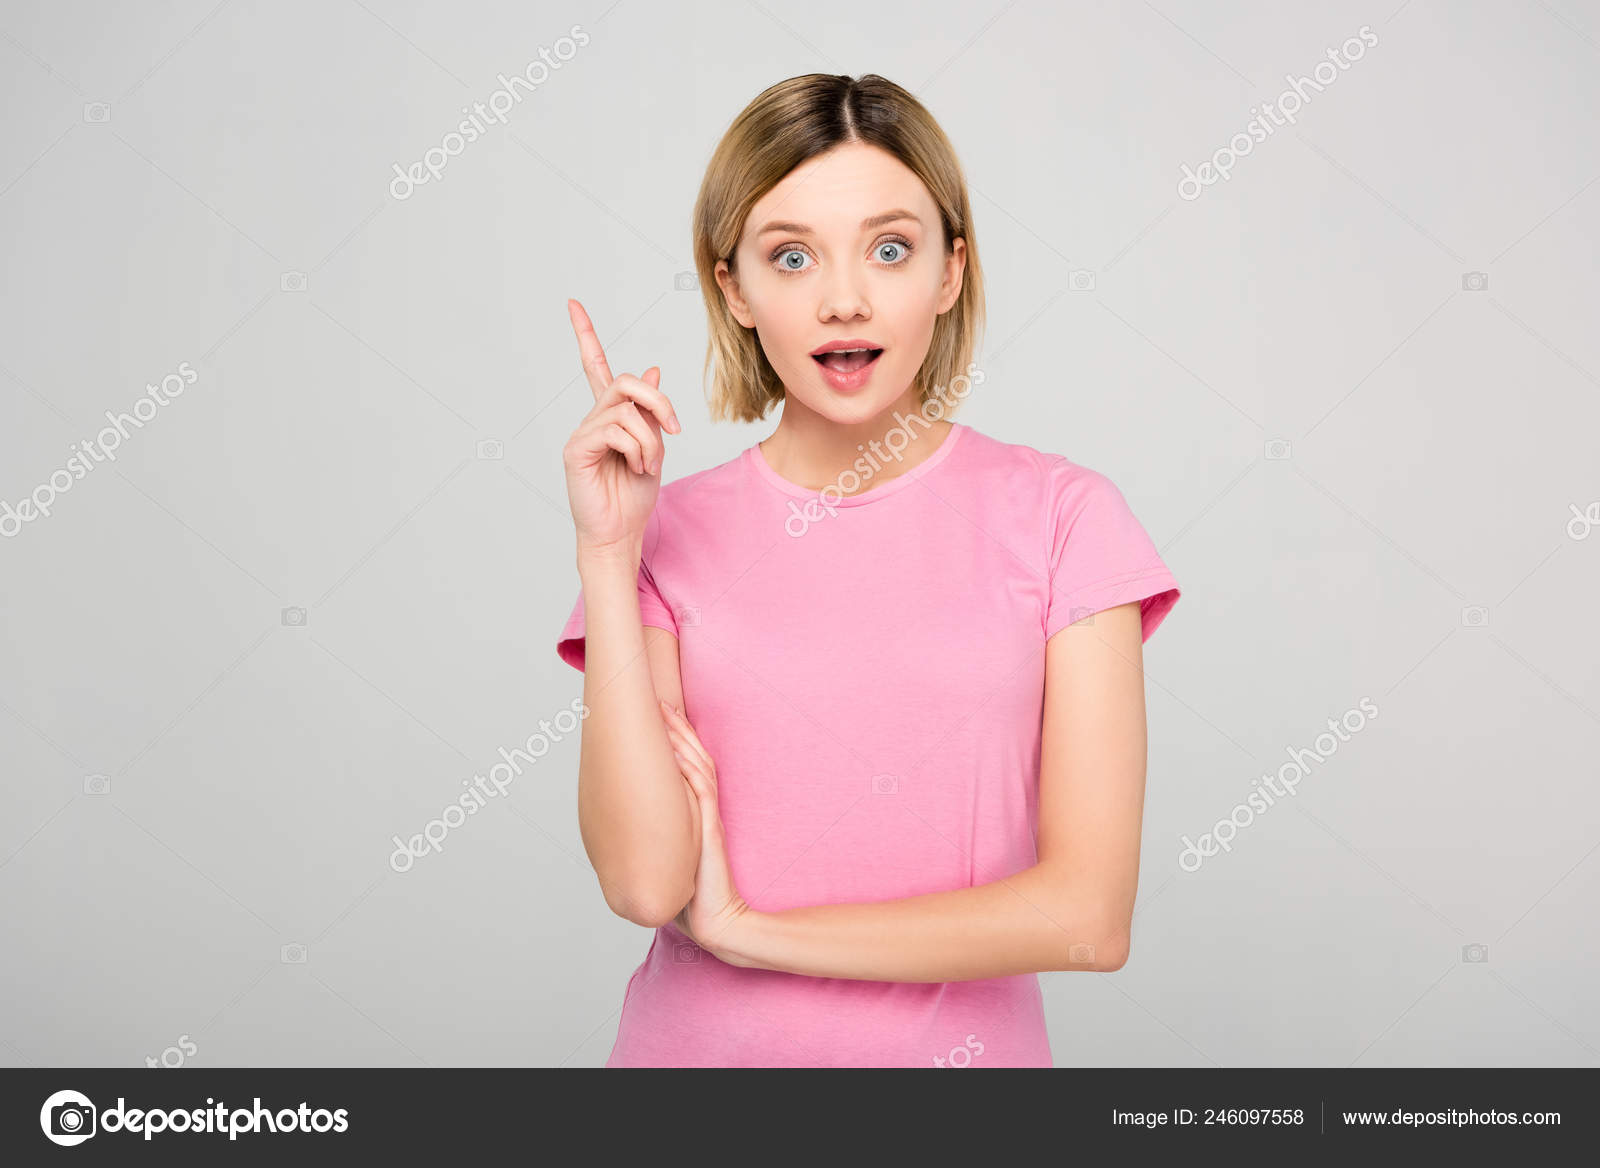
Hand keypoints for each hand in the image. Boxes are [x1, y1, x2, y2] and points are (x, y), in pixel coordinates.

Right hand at [561, 299, 681, 557]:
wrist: (619, 534)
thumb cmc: (633, 497)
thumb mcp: (655, 447)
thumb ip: (652, 412)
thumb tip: (655, 370)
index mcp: (610, 417)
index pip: (595, 368)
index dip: (585, 335)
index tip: (573, 304)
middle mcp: (593, 419)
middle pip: (626, 382)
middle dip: (659, 402)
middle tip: (674, 430)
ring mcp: (583, 433)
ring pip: (626, 409)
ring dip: (651, 438)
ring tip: (648, 464)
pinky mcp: (577, 449)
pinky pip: (616, 430)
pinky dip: (637, 449)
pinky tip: (635, 469)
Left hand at [659, 699, 754, 964]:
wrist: (717, 922)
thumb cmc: (695, 897)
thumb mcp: (674, 858)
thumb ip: (662, 839)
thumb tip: (630, 826)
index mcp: (693, 814)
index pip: (684, 767)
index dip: (671, 740)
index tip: (652, 716)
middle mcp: (700, 811)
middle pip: (691, 757)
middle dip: (673, 728)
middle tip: (656, 699)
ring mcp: (706, 818)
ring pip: (696, 767)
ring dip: (679, 739)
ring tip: (662, 714)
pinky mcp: (710, 829)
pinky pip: (699, 790)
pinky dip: (687, 766)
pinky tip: (674, 749)